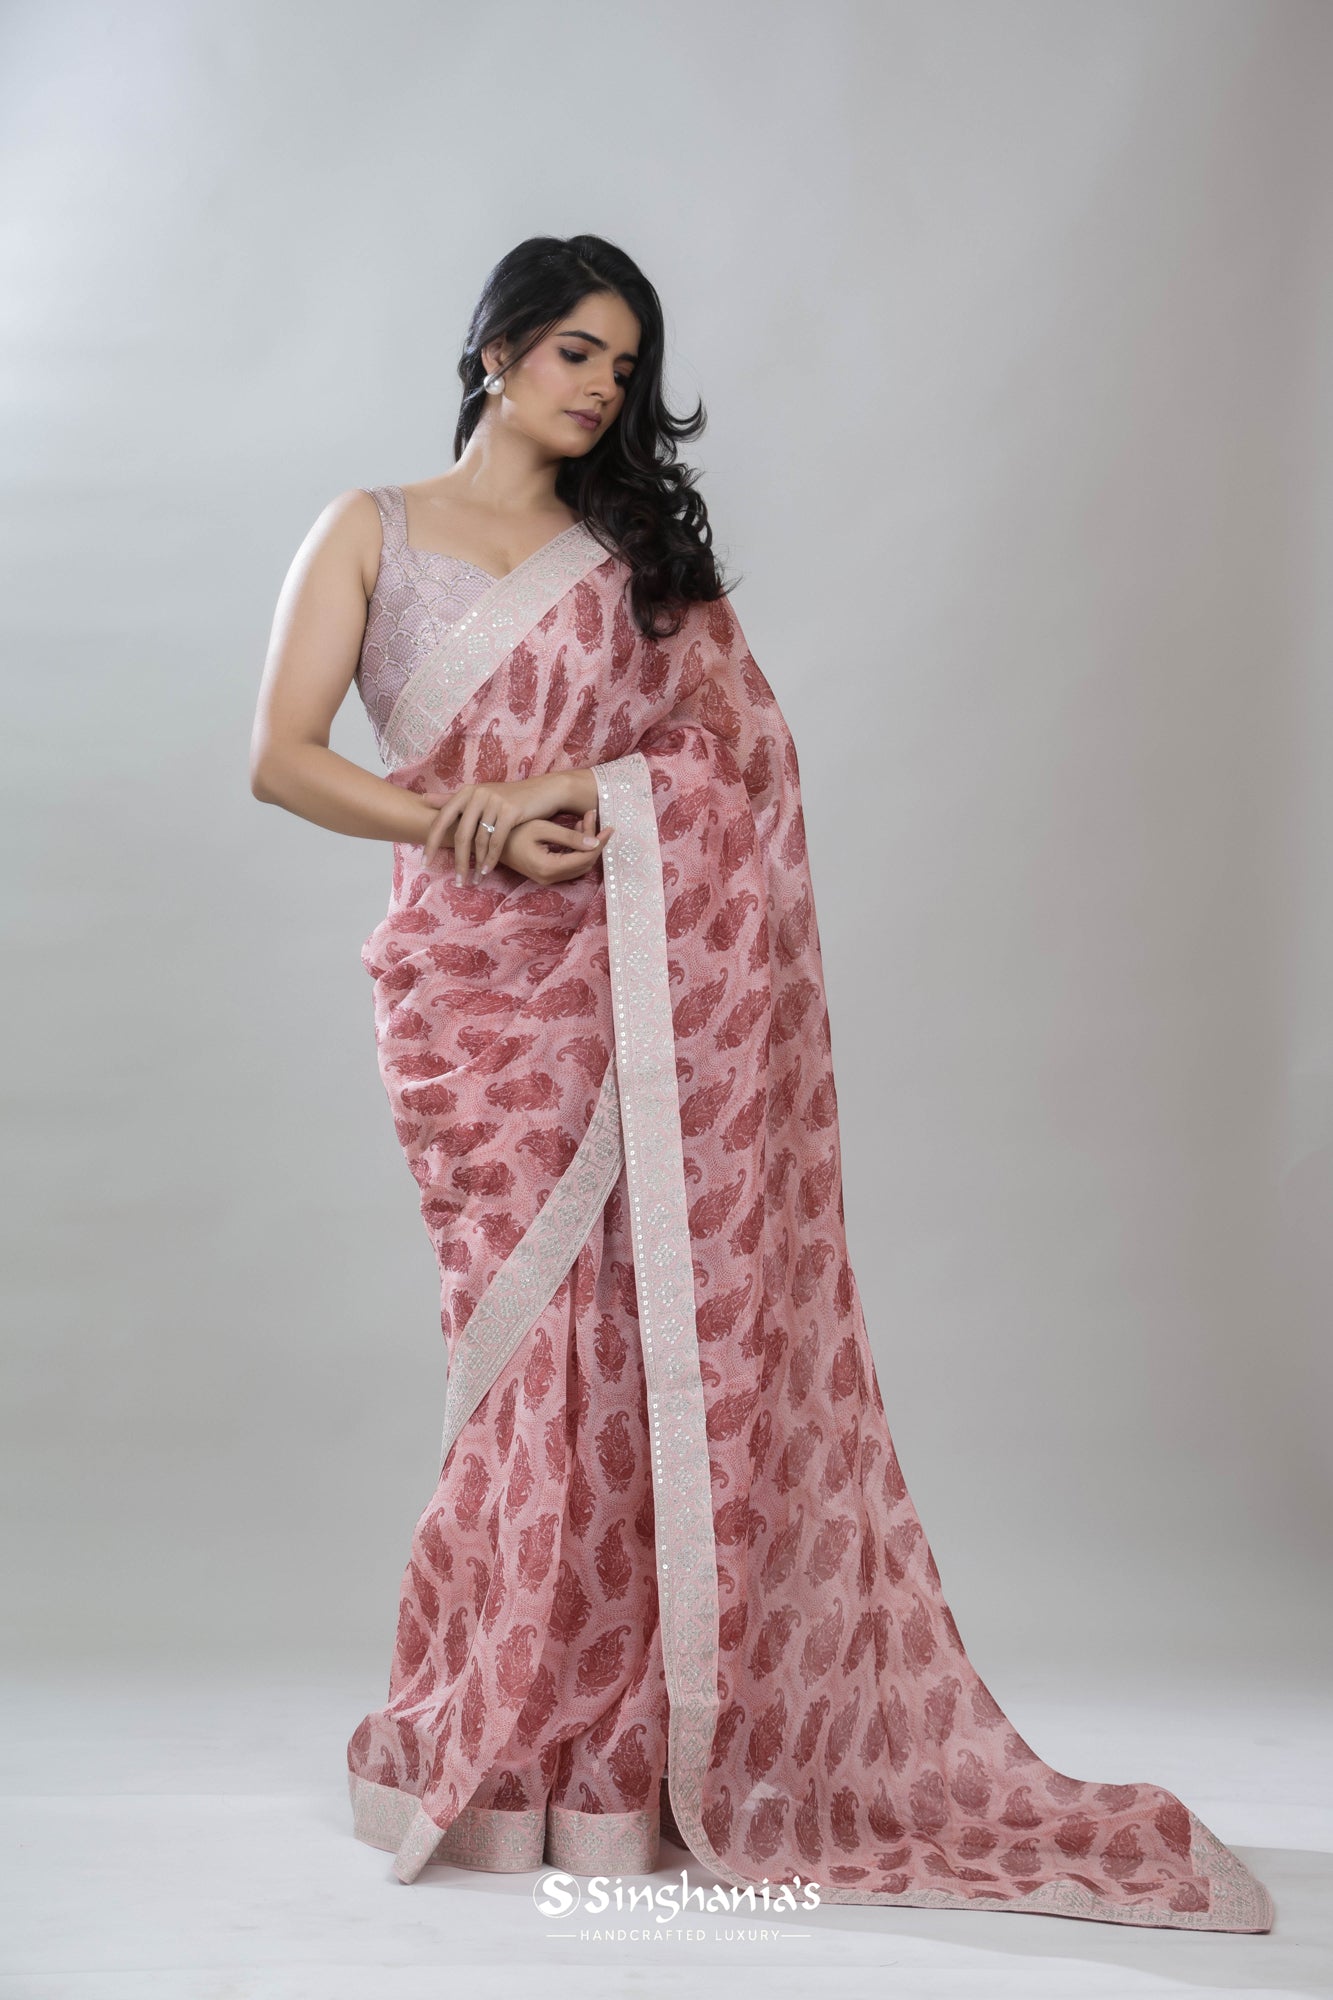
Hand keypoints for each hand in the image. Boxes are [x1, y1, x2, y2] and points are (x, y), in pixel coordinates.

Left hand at [419, 773, 588, 882]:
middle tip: (457, 881)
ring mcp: (494, 802)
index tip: (425, 863)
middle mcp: (478, 795)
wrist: (545, 791)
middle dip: (458, 861)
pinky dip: (491, 859)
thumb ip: (451, 799)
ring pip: (480, 841)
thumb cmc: (510, 797)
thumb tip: (423, 800)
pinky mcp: (510, 811)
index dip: (431, 842)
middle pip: (461, 835)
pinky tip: (488, 870)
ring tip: (475, 880)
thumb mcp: (479, 795)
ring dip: (477, 864)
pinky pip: (496, 841)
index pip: (441, 820)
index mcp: (466, 792)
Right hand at [494, 809, 614, 886]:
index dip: (600, 842)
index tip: (609, 826)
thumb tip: (596, 843)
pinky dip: (577, 849)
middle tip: (591, 815)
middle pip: (584, 863)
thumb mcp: (542, 829)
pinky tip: (575, 830)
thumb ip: (570, 837)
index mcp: (548, 868)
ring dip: (586, 845)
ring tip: (583, 820)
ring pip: (579, 865)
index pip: (585, 858)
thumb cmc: (512, 831)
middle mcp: (549, 878)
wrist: (488, 841)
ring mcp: (547, 879)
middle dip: (594, 841)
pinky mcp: (545, 874)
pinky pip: (569, 865)